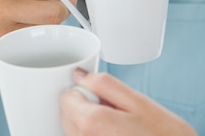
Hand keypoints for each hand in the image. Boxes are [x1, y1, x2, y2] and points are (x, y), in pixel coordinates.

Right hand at [0, 0, 73, 56]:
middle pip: (54, 10)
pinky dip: (44, 31)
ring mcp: (2, 31)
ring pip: (49, 29)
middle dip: (64, 2)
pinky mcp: (5, 48)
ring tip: (50, 7)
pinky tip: (38, 21)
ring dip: (56, 17)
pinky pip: (38, 41)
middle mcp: (0, 7)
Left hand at [60, 69, 197, 135]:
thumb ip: (104, 84)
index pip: (66, 98)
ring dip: (88, 125)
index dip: (82, 90)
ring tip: (118, 127)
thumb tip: (80, 75)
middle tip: (114, 111)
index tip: (99, 94)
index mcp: (93, 124)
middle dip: (84, 108)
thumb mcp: (137, 101)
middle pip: (67, 117)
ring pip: (75, 133)